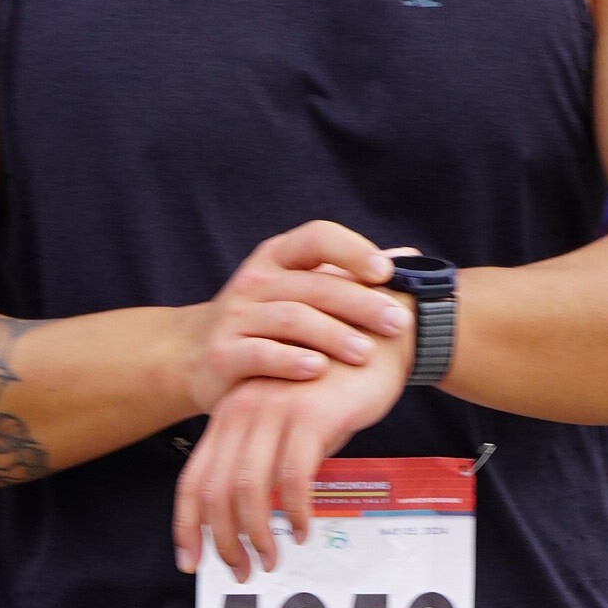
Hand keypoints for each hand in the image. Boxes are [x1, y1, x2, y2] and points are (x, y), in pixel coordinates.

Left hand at [175, 338, 412, 575]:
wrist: (379, 336)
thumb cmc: (336, 382)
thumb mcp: (288, 415)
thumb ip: (269, 454)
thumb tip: (263, 508)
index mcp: (230, 415)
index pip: (193, 479)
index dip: (188, 526)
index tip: (191, 562)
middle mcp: (243, 412)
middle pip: (216, 492)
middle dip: (224, 542)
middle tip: (242, 571)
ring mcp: (275, 412)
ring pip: (250, 489)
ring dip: (258, 534)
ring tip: (272, 558)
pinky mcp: (311, 416)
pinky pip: (293, 478)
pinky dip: (294, 512)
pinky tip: (302, 529)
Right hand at [178, 221, 415, 422]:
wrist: (194, 355)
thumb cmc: (266, 320)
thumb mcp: (301, 288)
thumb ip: (352, 274)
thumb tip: (412, 256)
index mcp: (278, 257)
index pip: (317, 237)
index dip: (353, 250)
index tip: (387, 272)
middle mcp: (255, 280)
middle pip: (314, 285)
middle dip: (360, 303)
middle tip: (398, 323)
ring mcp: (236, 316)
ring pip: (290, 319)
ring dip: (332, 335)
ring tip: (365, 353)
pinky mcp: (222, 353)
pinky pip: (259, 354)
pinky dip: (289, 361)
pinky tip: (317, 370)